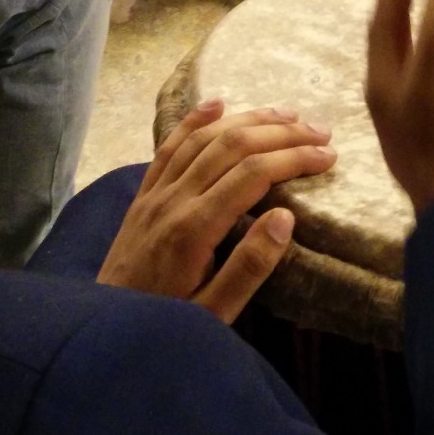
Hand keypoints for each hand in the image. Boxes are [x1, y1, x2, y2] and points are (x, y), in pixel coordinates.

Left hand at [97, 101, 336, 321]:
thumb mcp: (214, 311)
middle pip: (232, 146)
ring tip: (287, 115)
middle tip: (320, 133)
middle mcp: (173, 200)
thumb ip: (250, 267)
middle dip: (281, 134)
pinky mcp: (142, 196)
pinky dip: (194, 121)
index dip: (294, 159)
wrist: (105, 331)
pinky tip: (217, 103)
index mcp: (195, 229)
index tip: (328, 157)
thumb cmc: (167, 327)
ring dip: (248, 120)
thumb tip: (286, 218)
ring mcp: (154, 194)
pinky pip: (168, 147)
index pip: (252, 175)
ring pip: (204, 139)